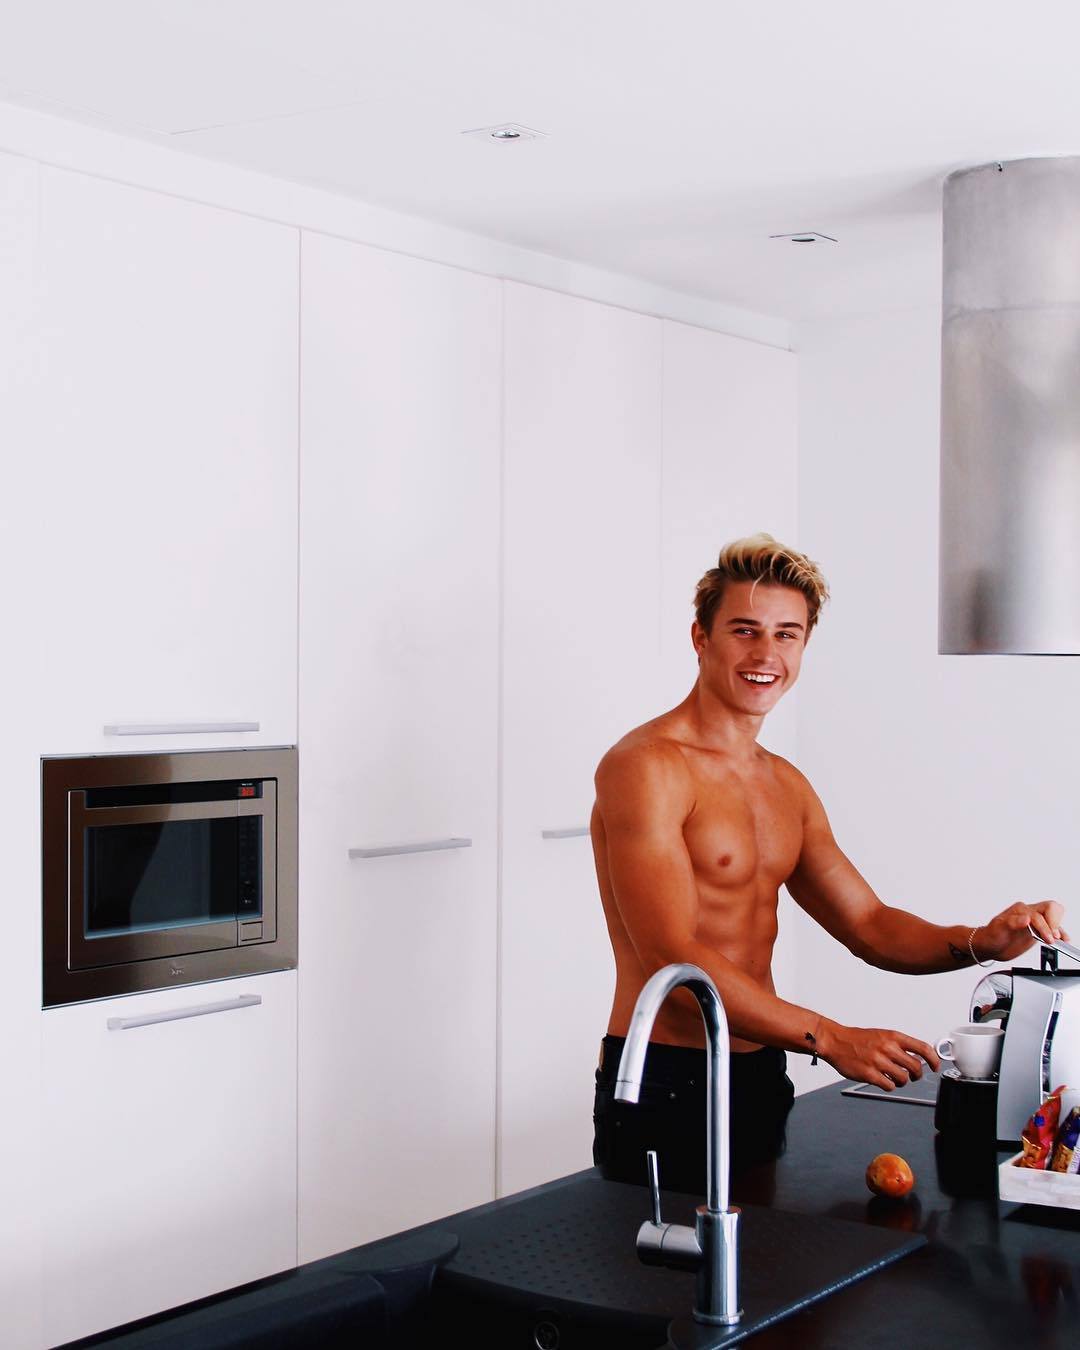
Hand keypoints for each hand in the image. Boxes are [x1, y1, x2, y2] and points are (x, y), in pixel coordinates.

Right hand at [817, 1020, 939, 1089]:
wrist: (835, 1041)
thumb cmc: (857, 1039)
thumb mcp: (881, 1035)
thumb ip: (899, 1045)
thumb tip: (919, 1057)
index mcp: (892, 1036)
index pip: (923, 1048)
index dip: (933, 1060)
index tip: (935, 1066)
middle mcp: (887, 1048)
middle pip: (916, 1067)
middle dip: (916, 1075)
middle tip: (912, 1076)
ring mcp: (878, 1061)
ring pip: (904, 1079)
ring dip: (902, 1081)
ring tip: (894, 1077)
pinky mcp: (870, 1074)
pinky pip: (890, 1086)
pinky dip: (888, 1086)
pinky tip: (882, 1080)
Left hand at [974, 900, 1069, 962]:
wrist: (989, 945)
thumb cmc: (990, 936)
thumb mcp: (998, 929)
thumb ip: (1012, 923)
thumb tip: (1026, 919)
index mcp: (1020, 910)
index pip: (1039, 912)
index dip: (1046, 924)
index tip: (1048, 936)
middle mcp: (1029, 913)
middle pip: (1051, 909)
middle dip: (1055, 923)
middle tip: (1053, 938)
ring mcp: (1035, 922)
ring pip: (1054, 918)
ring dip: (1059, 928)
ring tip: (1060, 940)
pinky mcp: (1038, 931)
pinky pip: (1052, 929)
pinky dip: (1060, 934)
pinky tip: (1063, 940)